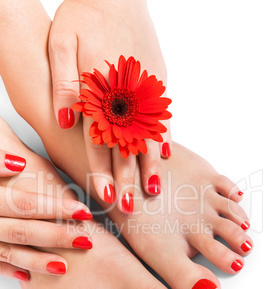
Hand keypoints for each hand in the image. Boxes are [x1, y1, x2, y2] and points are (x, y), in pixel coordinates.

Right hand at [0, 149, 92, 280]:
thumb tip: (17, 164)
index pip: (23, 203)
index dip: (55, 208)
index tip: (83, 211)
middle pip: (20, 230)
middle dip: (55, 236)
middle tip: (85, 239)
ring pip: (5, 251)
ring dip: (35, 260)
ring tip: (63, 265)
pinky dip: (5, 268)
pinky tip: (25, 274)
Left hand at [49, 0, 171, 213]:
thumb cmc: (83, 15)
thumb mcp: (60, 43)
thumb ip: (65, 85)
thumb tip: (69, 121)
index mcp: (100, 88)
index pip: (99, 141)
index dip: (101, 171)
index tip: (105, 197)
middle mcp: (126, 93)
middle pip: (125, 145)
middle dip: (126, 178)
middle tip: (129, 207)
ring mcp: (145, 89)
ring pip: (147, 135)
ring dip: (148, 166)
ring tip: (152, 190)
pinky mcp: (158, 81)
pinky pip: (162, 116)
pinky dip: (163, 138)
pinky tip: (165, 155)